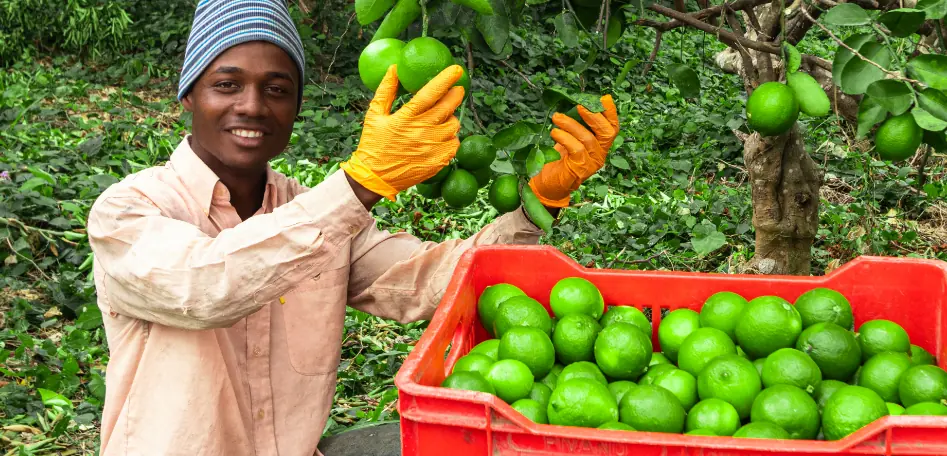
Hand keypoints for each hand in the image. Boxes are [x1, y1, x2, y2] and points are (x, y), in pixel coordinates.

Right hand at [340, 64, 465, 200]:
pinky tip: (442, 136)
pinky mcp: (438, 162)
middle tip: (458, 90)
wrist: (375, 178)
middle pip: (448, 108)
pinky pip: (454, 144)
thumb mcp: (374, 115)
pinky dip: (451, 138)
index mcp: (406, 118)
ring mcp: (432, 148)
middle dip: (456, 95)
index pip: (431, 93)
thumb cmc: (373, 144)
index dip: (445, 79)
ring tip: (443, 117)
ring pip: (453, 126)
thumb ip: (385, 91)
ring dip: (451, 118)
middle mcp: (421, 132)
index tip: (456, 69)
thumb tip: (395, 68)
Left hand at [528, 95, 618, 207]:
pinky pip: (576, 150)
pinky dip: (565, 138)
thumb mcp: (570, 138)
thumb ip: (577, 125)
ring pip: (588, 139)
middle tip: (579, 106)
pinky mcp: (580, 170)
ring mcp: (591, 163)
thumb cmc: (559, 159)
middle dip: (594, 116)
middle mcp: (600, 154)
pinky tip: (554, 132)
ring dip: (571, 125)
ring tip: (557, 117)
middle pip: (606, 132)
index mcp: (601, 145)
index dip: (611, 112)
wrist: (549, 184)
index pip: (612, 128)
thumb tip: (577, 102)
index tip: (604, 98)